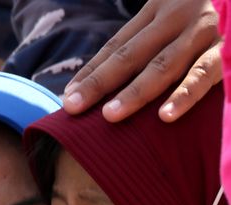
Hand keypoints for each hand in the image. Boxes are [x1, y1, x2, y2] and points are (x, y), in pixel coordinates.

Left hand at [63, 0, 221, 122]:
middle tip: (74, 106)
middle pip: (130, 54)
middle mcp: (177, 18)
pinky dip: (185, 94)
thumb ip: (148, 42)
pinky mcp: (228, 49)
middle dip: (99, 83)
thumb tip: (109, 82)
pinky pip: (205, 74)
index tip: (68, 96)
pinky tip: (166, 115)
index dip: (91, 71)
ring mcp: (202, 32)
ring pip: (162, 65)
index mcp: (158, 10)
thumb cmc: (204, 14)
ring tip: (110, 115)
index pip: (116, 45)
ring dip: (135, 92)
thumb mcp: (174, 16)